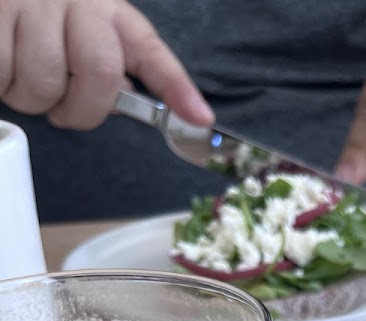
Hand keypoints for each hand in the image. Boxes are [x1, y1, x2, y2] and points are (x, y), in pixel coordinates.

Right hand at [0, 0, 212, 129]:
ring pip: (44, 82)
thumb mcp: (83, 32)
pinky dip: (3, 84)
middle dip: (82, 110)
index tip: (200, 118)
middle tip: (64, 109)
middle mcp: (76, 1)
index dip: (177, 87)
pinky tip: (5, 67)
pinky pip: (4, 72)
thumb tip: (117, 104)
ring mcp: (33, 3)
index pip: (151, 51)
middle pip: (100, 74)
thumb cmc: (41, 17)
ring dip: (32, 99)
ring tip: (24, 78)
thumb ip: (107, 67)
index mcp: (107, 11)